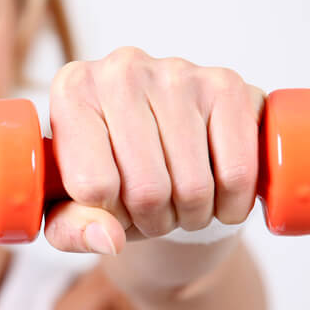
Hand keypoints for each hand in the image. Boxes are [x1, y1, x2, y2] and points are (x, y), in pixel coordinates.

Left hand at [43, 46, 264, 254]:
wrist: (163, 140)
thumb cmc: (110, 173)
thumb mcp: (71, 207)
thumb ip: (72, 230)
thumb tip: (109, 239)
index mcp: (72, 92)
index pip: (92, 186)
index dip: (107, 215)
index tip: (110, 206)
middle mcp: (120, 70)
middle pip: (146, 190)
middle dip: (153, 220)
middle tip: (151, 212)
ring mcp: (177, 73)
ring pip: (194, 187)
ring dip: (191, 216)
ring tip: (179, 203)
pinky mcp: (227, 85)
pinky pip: (238, 173)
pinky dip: (231, 205)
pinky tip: (218, 197)